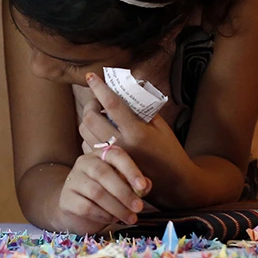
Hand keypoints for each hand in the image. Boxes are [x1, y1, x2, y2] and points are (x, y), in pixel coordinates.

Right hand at [58, 147, 150, 234]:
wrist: (75, 209)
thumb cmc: (104, 194)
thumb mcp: (121, 186)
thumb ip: (135, 184)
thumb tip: (147, 185)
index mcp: (100, 155)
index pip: (115, 155)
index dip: (130, 169)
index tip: (142, 186)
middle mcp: (84, 163)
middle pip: (104, 174)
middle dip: (124, 193)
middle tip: (138, 207)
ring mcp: (72, 180)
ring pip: (96, 192)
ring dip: (117, 207)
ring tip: (130, 218)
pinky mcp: (66, 199)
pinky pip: (86, 207)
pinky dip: (103, 215)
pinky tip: (113, 219)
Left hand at [80, 72, 190, 191]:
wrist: (173, 183)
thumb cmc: (170, 151)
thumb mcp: (162, 126)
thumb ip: (143, 109)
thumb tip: (127, 89)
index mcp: (137, 132)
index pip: (112, 104)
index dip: (99, 87)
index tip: (91, 75)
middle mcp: (121, 145)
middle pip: (91, 118)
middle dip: (90, 103)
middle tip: (97, 99)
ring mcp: (112, 158)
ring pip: (84, 132)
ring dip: (87, 118)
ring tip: (98, 114)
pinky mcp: (107, 167)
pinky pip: (87, 147)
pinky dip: (89, 135)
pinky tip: (99, 132)